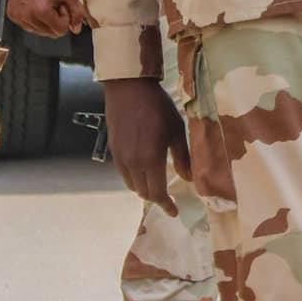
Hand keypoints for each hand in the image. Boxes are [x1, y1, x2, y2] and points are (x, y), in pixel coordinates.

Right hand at [7, 0, 84, 37]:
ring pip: (39, 32)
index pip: (60, 31)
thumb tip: (76, 29)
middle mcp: (28, 16)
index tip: (61, 5)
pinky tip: (35, 5)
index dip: (64, 18)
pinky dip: (34, 19)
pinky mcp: (12, 15)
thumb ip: (77, 12)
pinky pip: (28, 26)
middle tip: (53, 4)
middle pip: (50, 33)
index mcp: (41, 12)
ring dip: (44, 21)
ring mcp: (18, 17)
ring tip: (44, 4)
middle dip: (55, 21)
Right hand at [103, 78, 189, 209]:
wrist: (129, 89)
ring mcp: (120, 158)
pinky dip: (134, 178)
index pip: (157, 193)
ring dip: (144, 188)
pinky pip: (123, 173)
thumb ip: (183, 157)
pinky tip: (142, 169)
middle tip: (167, 197)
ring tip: (155, 184)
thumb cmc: (158, 107)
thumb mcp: (176, 130)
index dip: (166, 205)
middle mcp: (133, 163)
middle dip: (156, 198)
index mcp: (151, 160)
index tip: (174, 211)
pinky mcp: (113, 150)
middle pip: (143, 192)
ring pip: (132, 184)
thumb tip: (188, 178)